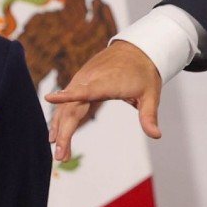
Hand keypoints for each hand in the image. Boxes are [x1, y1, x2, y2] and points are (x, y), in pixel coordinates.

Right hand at [45, 40, 162, 160]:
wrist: (136, 49)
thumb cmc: (143, 73)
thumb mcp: (151, 94)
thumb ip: (149, 116)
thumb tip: (156, 135)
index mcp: (107, 82)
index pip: (85, 90)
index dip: (67, 95)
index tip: (49, 97)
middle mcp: (90, 79)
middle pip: (71, 105)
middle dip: (64, 132)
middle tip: (61, 157)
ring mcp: (83, 79)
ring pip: (66, 105)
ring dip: (59, 128)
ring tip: (59, 152)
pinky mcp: (80, 81)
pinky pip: (68, 101)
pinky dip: (61, 117)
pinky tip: (56, 134)